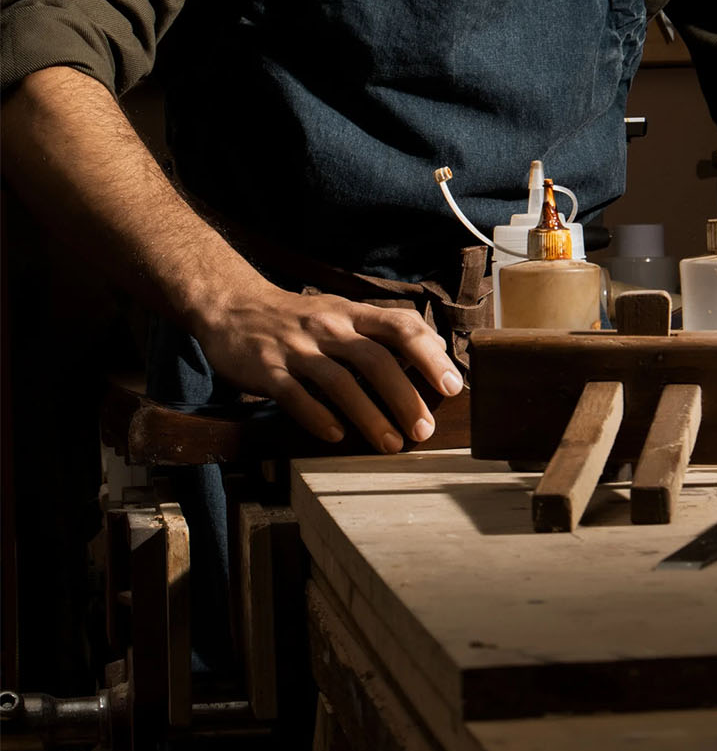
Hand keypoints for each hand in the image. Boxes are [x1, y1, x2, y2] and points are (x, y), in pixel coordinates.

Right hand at [191, 274, 464, 451]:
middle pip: (374, 359)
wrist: (231, 306)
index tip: (451, 386)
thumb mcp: (342, 313)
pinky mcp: (266, 370)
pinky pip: (295, 396)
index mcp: (352, 313)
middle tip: (425, 429)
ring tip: (391, 444)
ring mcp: (296, 348)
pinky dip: (318, 417)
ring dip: (369, 416)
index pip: (399, 326)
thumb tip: (435, 351)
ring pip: (339, 382)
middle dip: (404, 396)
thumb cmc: (298, 318)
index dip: (428, 355)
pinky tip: (337, 437)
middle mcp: (328, 327)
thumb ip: (383, 331)